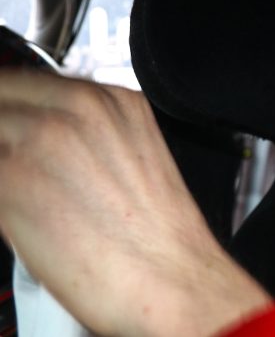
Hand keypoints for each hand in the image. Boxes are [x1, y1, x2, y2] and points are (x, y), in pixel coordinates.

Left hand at [0, 70, 271, 335]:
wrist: (172, 279)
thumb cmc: (159, 238)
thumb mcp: (135, 161)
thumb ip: (85, 137)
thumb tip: (42, 142)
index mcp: (113, 100)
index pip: (28, 81)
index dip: (9, 108)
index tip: (6, 130)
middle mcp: (79, 108)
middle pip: (0, 96)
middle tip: (11, 163)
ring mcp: (43, 138)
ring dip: (0, 161)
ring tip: (15, 191)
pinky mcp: (11, 180)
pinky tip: (15, 213)